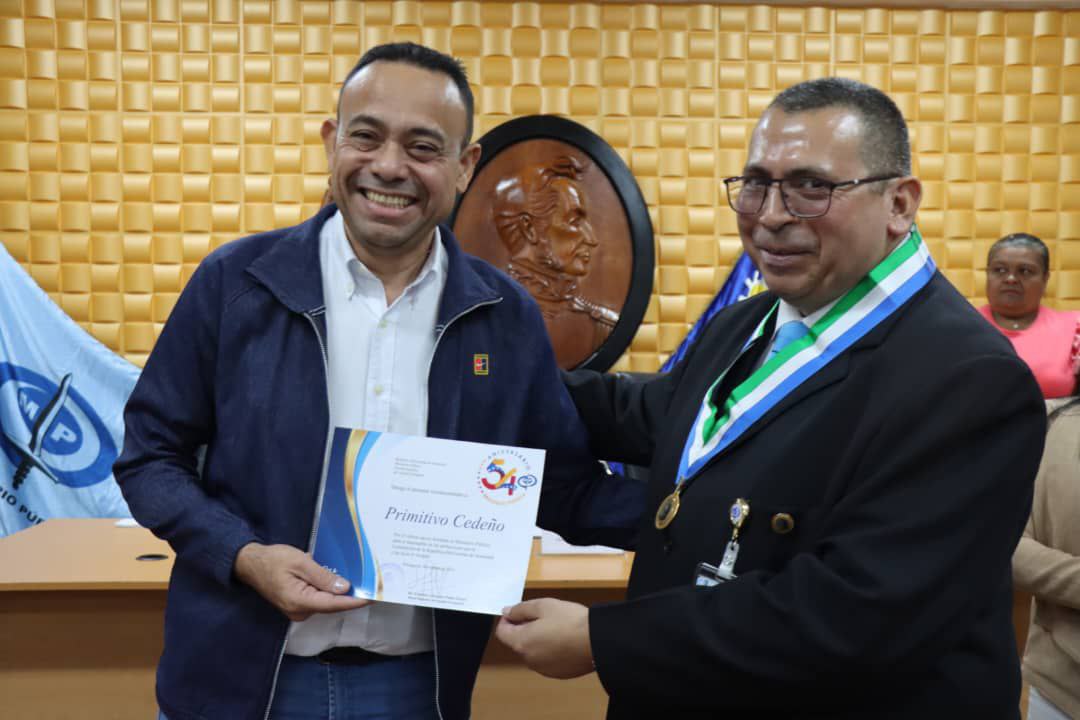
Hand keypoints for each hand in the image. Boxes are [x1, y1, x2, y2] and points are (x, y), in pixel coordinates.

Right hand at [233, 542, 370, 621]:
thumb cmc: (274, 560)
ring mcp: (298, 610)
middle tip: (371, 586)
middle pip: (332, 606)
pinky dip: (330, 592)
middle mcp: (299, 611)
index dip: (354, 601)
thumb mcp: (300, 563)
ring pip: (326, 603)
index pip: (333, 604)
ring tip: (361, 583)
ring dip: (341, 594)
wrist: (250, 563)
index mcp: (299, 601)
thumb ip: (323, 577)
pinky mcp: (297, 605)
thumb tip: (344, 588)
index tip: (372, 597)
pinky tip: (341, 582)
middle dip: (351, 597)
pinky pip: (318, 600)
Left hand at [495, 598, 593, 678]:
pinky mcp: (558, 674)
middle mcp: (529, 660)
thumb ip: (521, 609)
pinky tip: (565, 640)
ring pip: (533, 652)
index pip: (502, 632)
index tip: (519, 611)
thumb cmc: (570, 621)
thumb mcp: (543, 606)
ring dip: (538, 640)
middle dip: (525, 629)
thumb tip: (507, 612)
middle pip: (518, 642)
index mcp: (521, 643)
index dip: (507, 619)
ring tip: (557, 627)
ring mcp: (544, 669)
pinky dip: (551, 650)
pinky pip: (547, 660)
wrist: (597, 641)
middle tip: (543, 616)